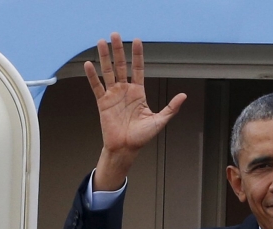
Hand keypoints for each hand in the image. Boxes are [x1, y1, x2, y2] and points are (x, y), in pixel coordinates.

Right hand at [84, 33, 186, 189]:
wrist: (126, 149)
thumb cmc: (141, 137)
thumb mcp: (159, 121)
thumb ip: (171, 108)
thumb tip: (184, 96)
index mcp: (138, 92)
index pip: (138, 68)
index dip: (138, 55)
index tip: (137, 40)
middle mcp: (125, 90)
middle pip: (121, 65)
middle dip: (119, 50)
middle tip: (115, 34)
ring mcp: (113, 95)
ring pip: (108, 72)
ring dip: (104, 57)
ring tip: (101, 42)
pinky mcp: (103, 103)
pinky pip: (97, 87)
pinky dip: (92, 76)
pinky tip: (88, 64)